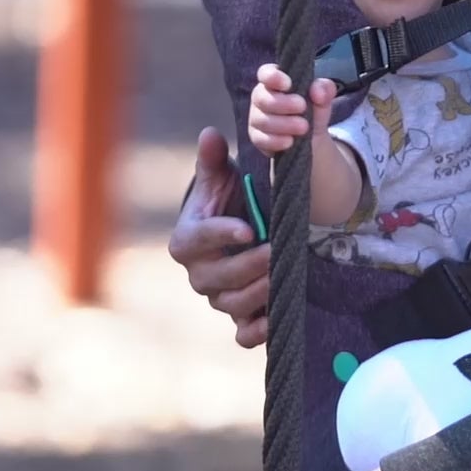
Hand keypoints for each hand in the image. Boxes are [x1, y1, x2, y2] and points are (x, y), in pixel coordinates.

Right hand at [167, 127, 272, 348]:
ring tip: (284, 275)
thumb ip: (213, 161)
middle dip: (247, 267)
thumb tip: (210, 134)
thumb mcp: (221, 180)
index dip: (220, 235)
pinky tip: (278, 319)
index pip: (196, 240)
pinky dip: (259, 331)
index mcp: (187, 240)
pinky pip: (243, 335)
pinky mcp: (239, 317)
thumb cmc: (227, 202)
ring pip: (231, 305)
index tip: (248, 228)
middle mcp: (198, 274)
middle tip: (276, 251)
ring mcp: (218, 298)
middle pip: (216, 279)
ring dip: (259, 293)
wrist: (241, 230)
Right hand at [249, 65, 335, 156]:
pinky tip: (290, 141)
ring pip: (262, 120)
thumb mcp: (323, 97)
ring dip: (284, 124)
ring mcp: (257, 118)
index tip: (288, 84)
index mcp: (274, 81)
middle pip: (261, 98)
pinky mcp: (257, 138)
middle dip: (283, 104)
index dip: (273, 77)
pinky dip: (276, 141)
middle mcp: (261, 97)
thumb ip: (324, 88)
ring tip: (303, 127)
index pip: (265, 73)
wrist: (313, 137)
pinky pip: (261, 139)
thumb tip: (318, 92)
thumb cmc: (313, 108)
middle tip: (303, 108)